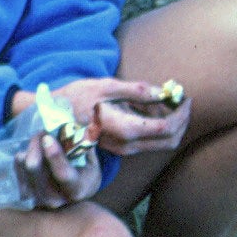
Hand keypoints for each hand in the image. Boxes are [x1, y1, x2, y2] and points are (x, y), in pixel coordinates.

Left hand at [16, 128, 101, 208]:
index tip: (47, 138)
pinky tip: (32, 152)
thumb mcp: (90, 153)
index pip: (64, 175)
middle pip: (35, 167)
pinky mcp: (26, 196)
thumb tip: (83, 117)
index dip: (54, 155)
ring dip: (31, 147)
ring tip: (40, 140)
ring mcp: (39, 199)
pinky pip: (17, 168)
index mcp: (78, 189)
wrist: (75, 189)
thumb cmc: (84, 166)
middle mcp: (57, 199)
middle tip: (43, 132)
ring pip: (24, 166)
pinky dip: (23, 155)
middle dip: (37, 143)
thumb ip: (85, 137)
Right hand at [53, 77, 190, 157]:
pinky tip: (147, 107)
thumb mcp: (104, 86)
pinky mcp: (121, 147)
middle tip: (181, 99)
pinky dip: (157, 125)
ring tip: (162, 99)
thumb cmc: (75, 99)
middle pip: (170, 140)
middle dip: (182, 120)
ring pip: (161, 143)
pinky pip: (149, 140)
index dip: (181, 113)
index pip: (167, 128)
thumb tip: (162, 91)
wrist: (52, 120)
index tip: (184, 96)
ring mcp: (124, 149)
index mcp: (125, 129)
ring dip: (170, 122)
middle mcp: (128, 145)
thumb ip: (135, 90)